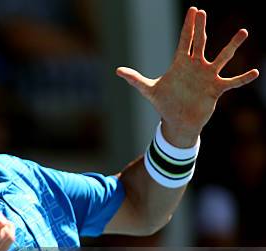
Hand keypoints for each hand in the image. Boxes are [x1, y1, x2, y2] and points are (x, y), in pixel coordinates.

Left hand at [116, 7, 258, 145]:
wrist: (177, 120)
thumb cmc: (164, 103)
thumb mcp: (148, 90)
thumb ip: (135, 79)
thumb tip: (117, 70)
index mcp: (180, 64)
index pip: (185, 41)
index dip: (188, 26)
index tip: (194, 10)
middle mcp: (196, 67)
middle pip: (200, 43)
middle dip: (201, 28)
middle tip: (203, 12)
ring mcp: (207, 76)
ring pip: (222, 57)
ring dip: (232, 46)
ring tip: (243, 32)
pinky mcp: (216, 89)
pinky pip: (232, 82)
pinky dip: (243, 78)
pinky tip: (255, 72)